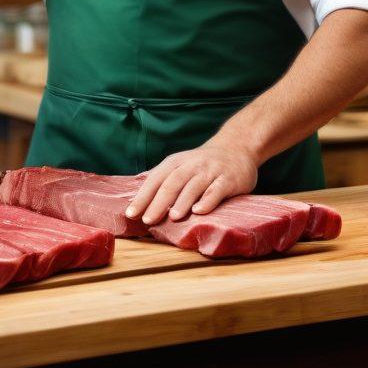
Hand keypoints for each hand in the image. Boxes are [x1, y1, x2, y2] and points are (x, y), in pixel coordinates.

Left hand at [125, 142, 258, 225]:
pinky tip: (200, 210)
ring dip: (182, 201)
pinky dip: (208, 200)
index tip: (131, 214)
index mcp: (176, 163)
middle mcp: (192, 165)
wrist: (237, 147)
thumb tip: (138, 199)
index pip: (156, 179)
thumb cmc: (202, 164)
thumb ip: (162, 180)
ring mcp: (210, 172)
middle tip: (148, 220)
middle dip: (159, 202)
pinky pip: (217, 190)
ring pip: (194, 186)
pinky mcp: (228, 180)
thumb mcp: (180, 165)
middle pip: (172, 183)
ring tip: (173, 217)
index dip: (143, 197)